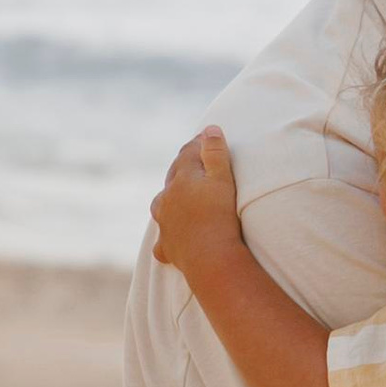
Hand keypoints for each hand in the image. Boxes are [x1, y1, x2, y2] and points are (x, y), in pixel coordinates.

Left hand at [151, 126, 241, 282]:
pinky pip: (164, 239)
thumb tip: (209, 129)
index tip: (206, 138)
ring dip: (171, 199)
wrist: (210, 257)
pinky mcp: (167, 247)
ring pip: (162, 205)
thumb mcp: (223, 178)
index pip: (188, 154)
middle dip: (183, 168)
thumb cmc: (220, 215)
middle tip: (194, 162)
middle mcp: (166, 199)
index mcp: (181, 179)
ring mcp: (164, 223)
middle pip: (173, 177)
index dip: (198, 144)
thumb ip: (215, 152)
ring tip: (179, 197)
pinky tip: (171, 237)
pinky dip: (168, 235)